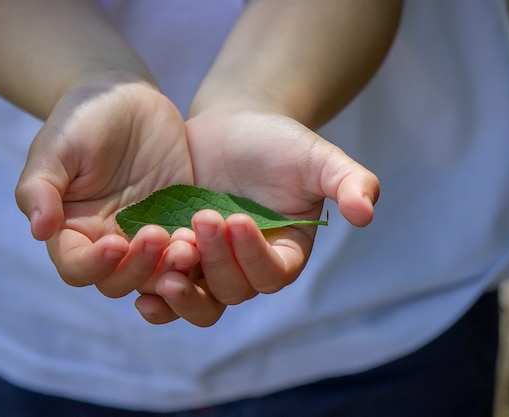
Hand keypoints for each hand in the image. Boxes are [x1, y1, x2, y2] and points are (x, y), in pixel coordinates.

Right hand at [15, 77, 192, 297]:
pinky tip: (208, 233)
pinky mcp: (177, 221)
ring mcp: (145, 235)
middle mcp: (108, 241)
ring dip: (172, 269)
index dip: (95, 266)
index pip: (77, 268)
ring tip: (187, 245)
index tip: (115, 244)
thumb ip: (40, 188)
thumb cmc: (83, 119)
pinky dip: (199, 251)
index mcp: (72, 230)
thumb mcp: (56, 147)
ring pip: (158, 274)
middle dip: (139, 268)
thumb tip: (38, 230)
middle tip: (157, 236)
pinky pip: (190, 249)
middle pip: (120, 281)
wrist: (127, 98)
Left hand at [135, 108, 378, 325]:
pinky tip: (140, 289)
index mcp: (285, 252)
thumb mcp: (317, 157)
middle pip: (234, 290)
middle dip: (216, 262)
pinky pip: (169, 288)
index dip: (255, 256)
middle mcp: (248, 268)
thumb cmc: (279, 142)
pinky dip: (157, 294)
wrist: (232, 127)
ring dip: (183, 295)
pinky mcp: (179, 257)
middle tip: (199, 222)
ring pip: (200, 300)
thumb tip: (367, 211)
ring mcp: (211, 266)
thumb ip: (348, 180)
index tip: (237, 218)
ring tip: (164, 276)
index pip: (274, 272)